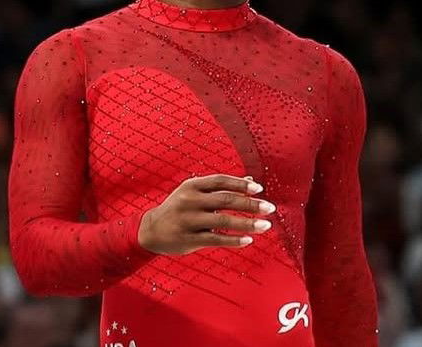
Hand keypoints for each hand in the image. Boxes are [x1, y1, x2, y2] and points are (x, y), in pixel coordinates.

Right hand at [138, 174, 276, 255]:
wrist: (151, 230)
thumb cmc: (179, 208)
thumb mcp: (194, 192)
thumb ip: (221, 187)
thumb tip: (251, 181)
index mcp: (192, 186)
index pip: (221, 181)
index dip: (241, 184)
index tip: (259, 189)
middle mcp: (189, 201)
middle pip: (226, 200)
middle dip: (250, 204)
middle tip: (270, 207)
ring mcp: (188, 220)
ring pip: (223, 221)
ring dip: (247, 223)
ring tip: (266, 225)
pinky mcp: (189, 239)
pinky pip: (216, 239)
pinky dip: (234, 240)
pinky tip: (248, 240)